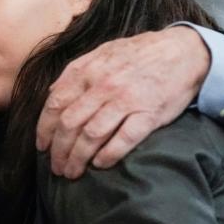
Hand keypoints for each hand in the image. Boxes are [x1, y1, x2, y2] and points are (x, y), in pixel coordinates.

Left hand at [35, 26, 209, 177]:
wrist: (182, 51)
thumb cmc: (139, 54)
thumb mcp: (102, 53)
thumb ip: (76, 72)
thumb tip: (53, 93)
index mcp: (87, 70)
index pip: (55, 103)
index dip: (44, 129)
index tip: (42, 146)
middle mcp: (103, 85)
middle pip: (69, 123)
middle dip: (58, 150)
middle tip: (57, 167)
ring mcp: (126, 100)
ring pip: (91, 135)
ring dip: (78, 158)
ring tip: (72, 172)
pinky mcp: (149, 114)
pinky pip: (123, 140)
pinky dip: (108, 155)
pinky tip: (100, 165)